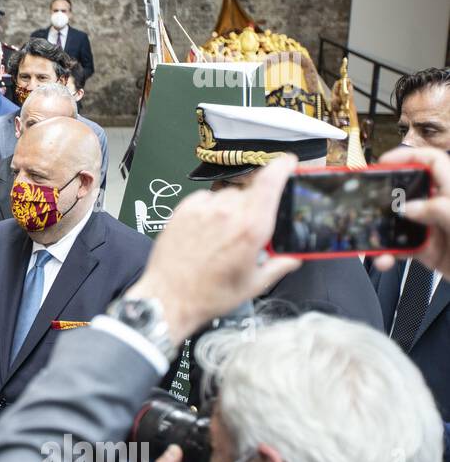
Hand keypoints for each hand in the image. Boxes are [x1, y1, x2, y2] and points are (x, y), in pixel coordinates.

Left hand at [125, 154, 300, 339]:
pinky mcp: (182, 211)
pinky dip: (210, 209)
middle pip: (249, 191)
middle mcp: (227, 213)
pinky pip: (204, 199)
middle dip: (253, 206)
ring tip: (222, 235)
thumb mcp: (253, 285)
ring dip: (230, 208)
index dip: (282, 166)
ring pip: (226, 196)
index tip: (288, 162)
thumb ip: (278, 266)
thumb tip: (292, 259)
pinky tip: (206, 231)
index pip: (270, 182)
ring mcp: (202, 210)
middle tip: (246, 229)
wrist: (168, 299)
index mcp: (251, 228)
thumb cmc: (208, 295)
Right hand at [375, 146, 449, 276]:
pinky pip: (401, 248)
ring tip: (372, 240)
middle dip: (384, 196)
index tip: (383, 163)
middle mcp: (440, 208)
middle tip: (366, 201)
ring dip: (381, 232)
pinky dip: (388, 254)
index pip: (432, 162)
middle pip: (407, 191)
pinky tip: (385, 259)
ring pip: (399, 222)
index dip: (409, 157)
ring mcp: (432, 228)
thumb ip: (439, 210)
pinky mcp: (427, 250)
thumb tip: (408, 208)